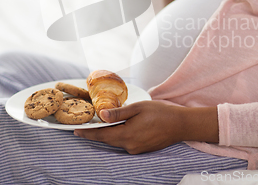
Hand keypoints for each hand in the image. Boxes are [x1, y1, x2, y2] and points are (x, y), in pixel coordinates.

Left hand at [74, 101, 217, 153]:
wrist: (180, 125)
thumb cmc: (161, 113)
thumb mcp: (138, 108)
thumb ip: (119, 113)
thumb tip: (101, 115)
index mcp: (127, 135)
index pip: (102, 135)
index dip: (88, 133)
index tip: (76, 131)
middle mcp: (130, 146)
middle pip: (108, 139)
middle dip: (97, 133)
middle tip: (86, 126)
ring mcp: (136, 149)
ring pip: (117, 141)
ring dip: (110, 133)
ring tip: (103, 124)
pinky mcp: (142, 150)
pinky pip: (126, 143)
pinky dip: (120, 135)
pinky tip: (122, 127)